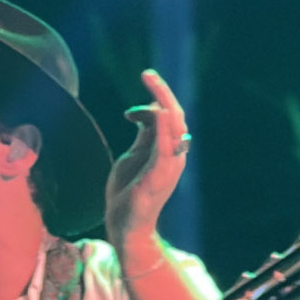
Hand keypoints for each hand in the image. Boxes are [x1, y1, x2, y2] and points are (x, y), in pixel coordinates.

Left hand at [105, 68, 188, 252]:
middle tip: (146, 73)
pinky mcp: (160, 175)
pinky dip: (162, 126)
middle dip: (162, 90)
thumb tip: (145, 111)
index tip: (128, 113)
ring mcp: (169, 164)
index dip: (153, 103)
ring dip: (162, 99)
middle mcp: (174, 154)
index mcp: (168, 149)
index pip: (168, 116)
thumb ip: (143, 135)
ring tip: (149, 80)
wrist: (124, 226)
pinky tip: (156, 110)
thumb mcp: (134, 155)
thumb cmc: (128, 192)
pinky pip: (165, 146)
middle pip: (175, 114)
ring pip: (174, 124)